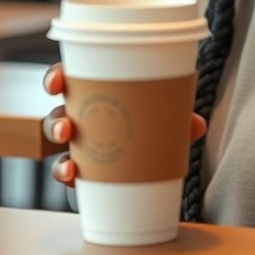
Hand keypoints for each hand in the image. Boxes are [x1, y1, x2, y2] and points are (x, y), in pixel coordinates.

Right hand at [43, 63, 206, 186]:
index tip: (56, 82)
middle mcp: (80, 116)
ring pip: (58, 149)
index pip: (68, 79)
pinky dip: (67, 174)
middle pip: (57, 113)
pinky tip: (73, 177)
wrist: (142, 160)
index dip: (56, 77)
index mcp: (94, 91)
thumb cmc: (144, 122)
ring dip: (61, 158)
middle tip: (66, 129)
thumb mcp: (160, 115)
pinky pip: (66, 171)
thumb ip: (176, 118)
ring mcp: (77, 144)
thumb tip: (197, 125)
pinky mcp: (82, 169)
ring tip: (70, 164)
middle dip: (56, 121)